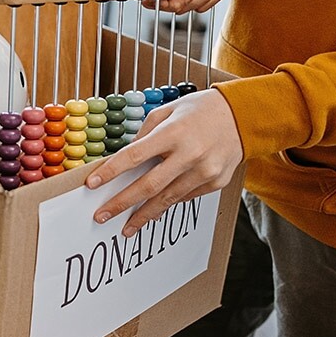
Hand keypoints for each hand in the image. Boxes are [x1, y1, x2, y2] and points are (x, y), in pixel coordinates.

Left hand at [84, 89, 242, 236]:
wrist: (244, 116)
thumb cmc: (200, 110)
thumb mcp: (168, 111)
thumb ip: (145, 134)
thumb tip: (125, 159)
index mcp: (174, 132)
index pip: (134, 156)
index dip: (111, 172)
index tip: (92, 185)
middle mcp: (190, 154)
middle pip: (148, 185)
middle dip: (121, 203)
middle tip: (101, 216)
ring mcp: (205, 171)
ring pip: (167, 199)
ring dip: (144, 215)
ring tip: (126, 227)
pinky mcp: (216, 182)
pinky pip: (185, 197)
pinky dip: (167, 204)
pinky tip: (153, 211)